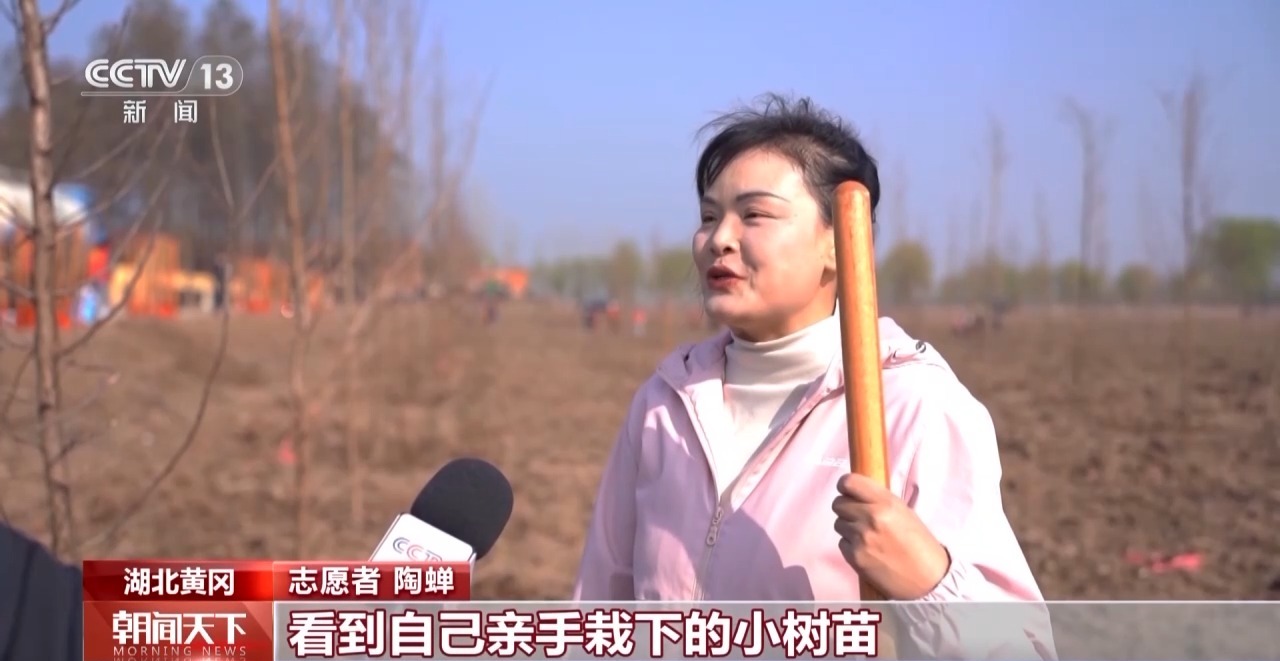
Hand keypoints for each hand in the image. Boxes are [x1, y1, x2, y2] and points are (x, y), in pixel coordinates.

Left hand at [832, 473, 950, 599]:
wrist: (928, 580)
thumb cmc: (920, 545)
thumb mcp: (904, 513)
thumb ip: (879, 500)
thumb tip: (857, 493)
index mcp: (886, 502)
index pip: (849, 482)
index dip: (845, 485)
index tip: (847, 490)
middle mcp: (871, 516)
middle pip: (838, 503)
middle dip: (846, 509)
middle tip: (859, 516)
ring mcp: (861, 537)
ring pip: (838, 523)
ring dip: (848, 528)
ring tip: (868, 536)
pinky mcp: (854, 557)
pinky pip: (842, 543)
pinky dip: (850, 545)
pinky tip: (867, 551)